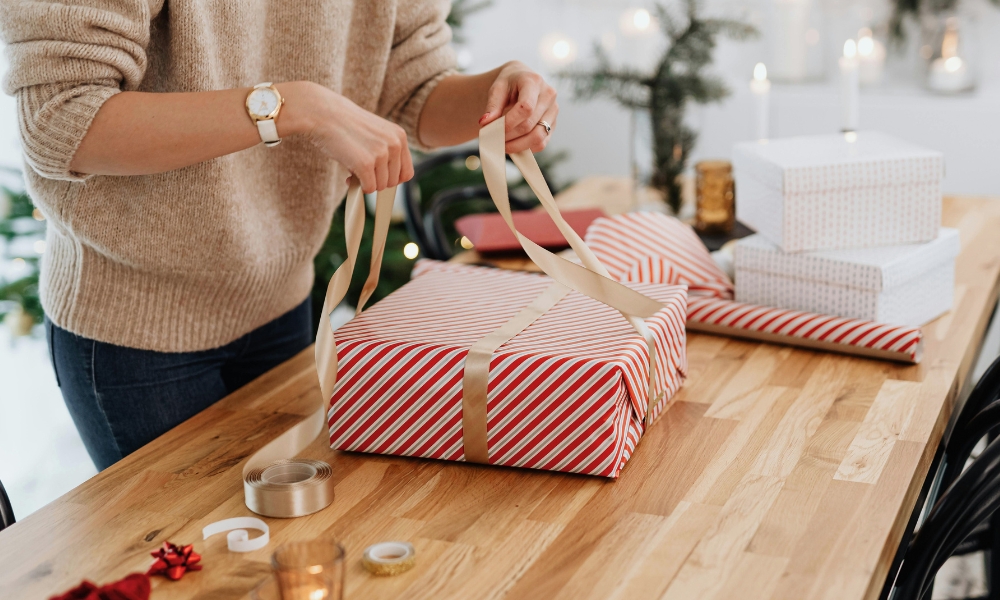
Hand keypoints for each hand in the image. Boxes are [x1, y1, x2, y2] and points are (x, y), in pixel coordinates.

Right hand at [281, 81, 413, 193]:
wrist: (322, 113)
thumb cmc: (345, 124)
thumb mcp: (375, 133)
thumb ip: (386, 152)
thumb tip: (387, 182)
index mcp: (400, 136)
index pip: (407, 172)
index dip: (391, 178)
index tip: (378, 176)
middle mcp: (395, 144)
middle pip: (393, 182)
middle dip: (377, 181)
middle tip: (361, 173)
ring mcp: (381, 154)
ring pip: (381, 187)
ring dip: (366, 183)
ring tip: (353, 170)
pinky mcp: (366, 164)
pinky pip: (369, 188)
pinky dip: (358, 187)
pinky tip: (349, 176)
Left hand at [478, 62, 557, 153]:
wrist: (523, 80)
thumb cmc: (509, 84)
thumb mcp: (497, 88)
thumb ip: (492, 105)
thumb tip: (485, 123)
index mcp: (534, 82)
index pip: (525, 108)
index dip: (509, 123)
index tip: (493, 130)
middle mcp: (548, 96)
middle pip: (529, 124)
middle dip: (509, 136)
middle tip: (494, 140)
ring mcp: (553, 111)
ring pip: (538, 137)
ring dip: (518, 145)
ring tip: (502, 145)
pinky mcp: (553, 124)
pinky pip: (541, 143)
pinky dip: (526, 148)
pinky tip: (513, 144)